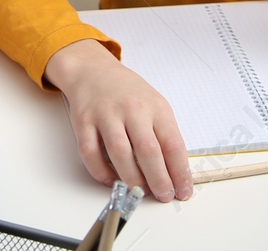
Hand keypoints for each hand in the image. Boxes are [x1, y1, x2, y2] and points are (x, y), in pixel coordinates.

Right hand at [44, 40, 191, 201]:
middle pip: (148, 151)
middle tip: (163, 195)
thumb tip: (174, 173)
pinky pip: (90, 152)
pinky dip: (100, 172)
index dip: (180, 172)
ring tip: (140, 191)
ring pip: (120, 153)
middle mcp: (131, 109)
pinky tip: (110, 180)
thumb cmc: (128, 92)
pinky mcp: (84, 121)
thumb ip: (164, 134)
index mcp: (155, 107)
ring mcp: (106, 114)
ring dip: (132, 179)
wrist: (93, 71)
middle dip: (159, 180)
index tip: (183, 191)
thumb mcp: (154, 105)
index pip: (173, 144)